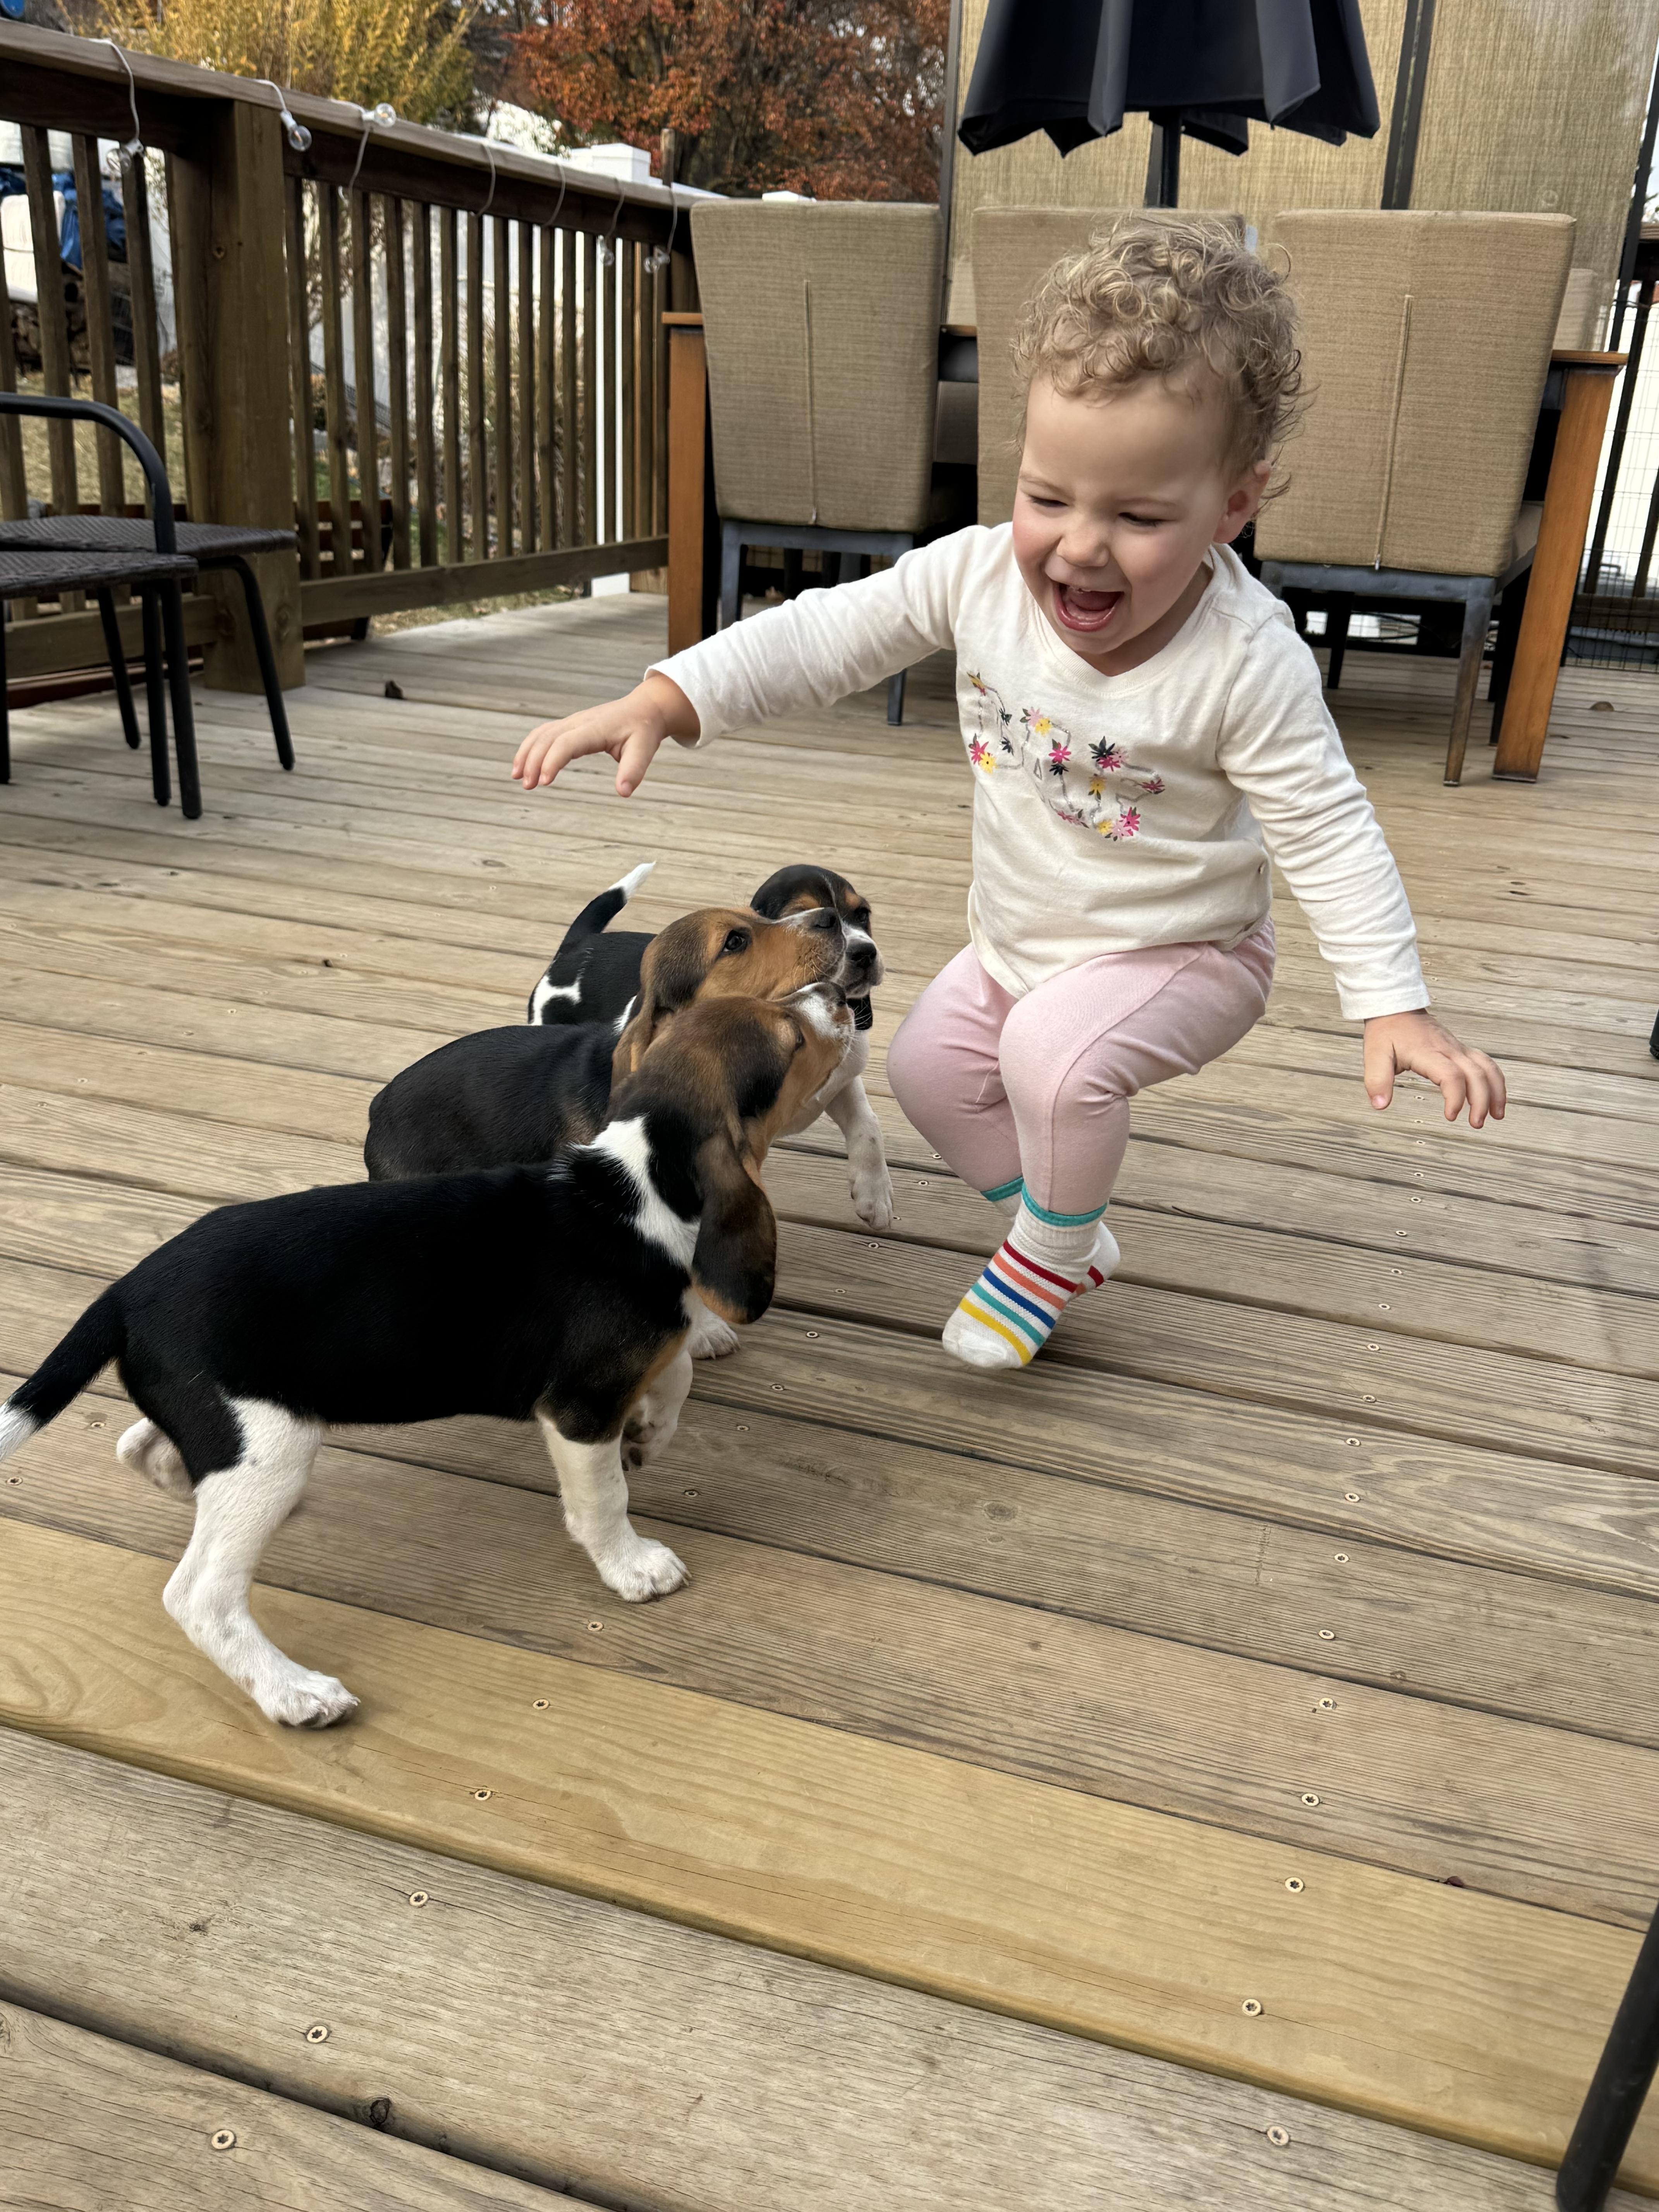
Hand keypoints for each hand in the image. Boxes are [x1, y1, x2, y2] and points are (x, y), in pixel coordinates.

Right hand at [512, 674, 697, 797]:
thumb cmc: (643, 730)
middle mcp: (579, 722)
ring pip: (541, 734)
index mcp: (595, 728)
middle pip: (547, 739)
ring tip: (517, 777)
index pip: (566, 743)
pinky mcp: (569, 725)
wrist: (644, 709)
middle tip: (528, 786)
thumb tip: (623, 793)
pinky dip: (530, 747)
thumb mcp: (644, 750)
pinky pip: (543, 733)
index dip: (553, 761)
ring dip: (526, 754)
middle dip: (533, 762)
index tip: (544, 782)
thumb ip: (633, 771)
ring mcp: (572, 722)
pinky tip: (524, 764)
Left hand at [1362, 1010, 1505, 1128]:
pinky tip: (1494, 1096)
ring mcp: (1457, 1048)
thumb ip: (1376, 1081)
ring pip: (1487, 1068)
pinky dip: (1494, 1080)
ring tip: (1497, 1115)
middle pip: (1476, 1074)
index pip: (1451, 1076)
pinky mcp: (1460, 1049)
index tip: (1450, 1116)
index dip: (1455, 1098)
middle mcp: (1448, 1049)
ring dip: (1496, 1091)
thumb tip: (1379, 1104)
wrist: (1396, 1008)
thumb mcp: (1374, 1055)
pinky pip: (1485, 1064)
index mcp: (1428, 1052)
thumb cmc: (1386, 1031)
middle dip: (1481, 1101)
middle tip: (1476, 1123)